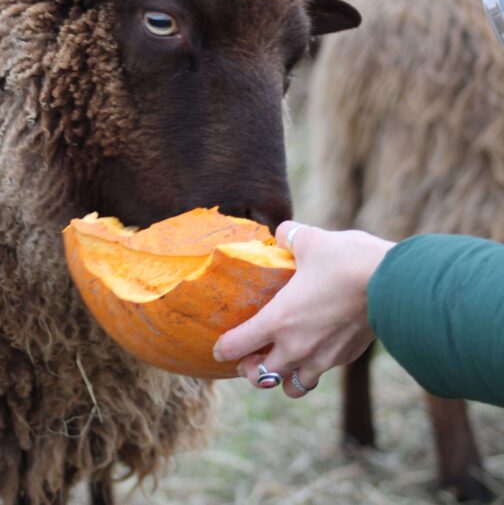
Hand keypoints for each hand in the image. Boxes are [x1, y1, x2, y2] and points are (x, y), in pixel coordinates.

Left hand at [212, 221, 394, 397]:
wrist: (398, 283)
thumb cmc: (349, 261)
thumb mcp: (312, 241)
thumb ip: (290, 236)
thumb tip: (282, 232)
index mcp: (279, 321)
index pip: (237, 347)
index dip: (223, 348)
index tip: (220, 347)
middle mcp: (297, 347)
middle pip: (260, 377)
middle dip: (250, 369)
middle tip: (251, 354)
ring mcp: (323, 358)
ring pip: (292, 387)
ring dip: (281, 377)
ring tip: (280, 361)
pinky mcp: (346, 358)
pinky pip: (320, 374)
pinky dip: (310, 368)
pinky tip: (313, 350)